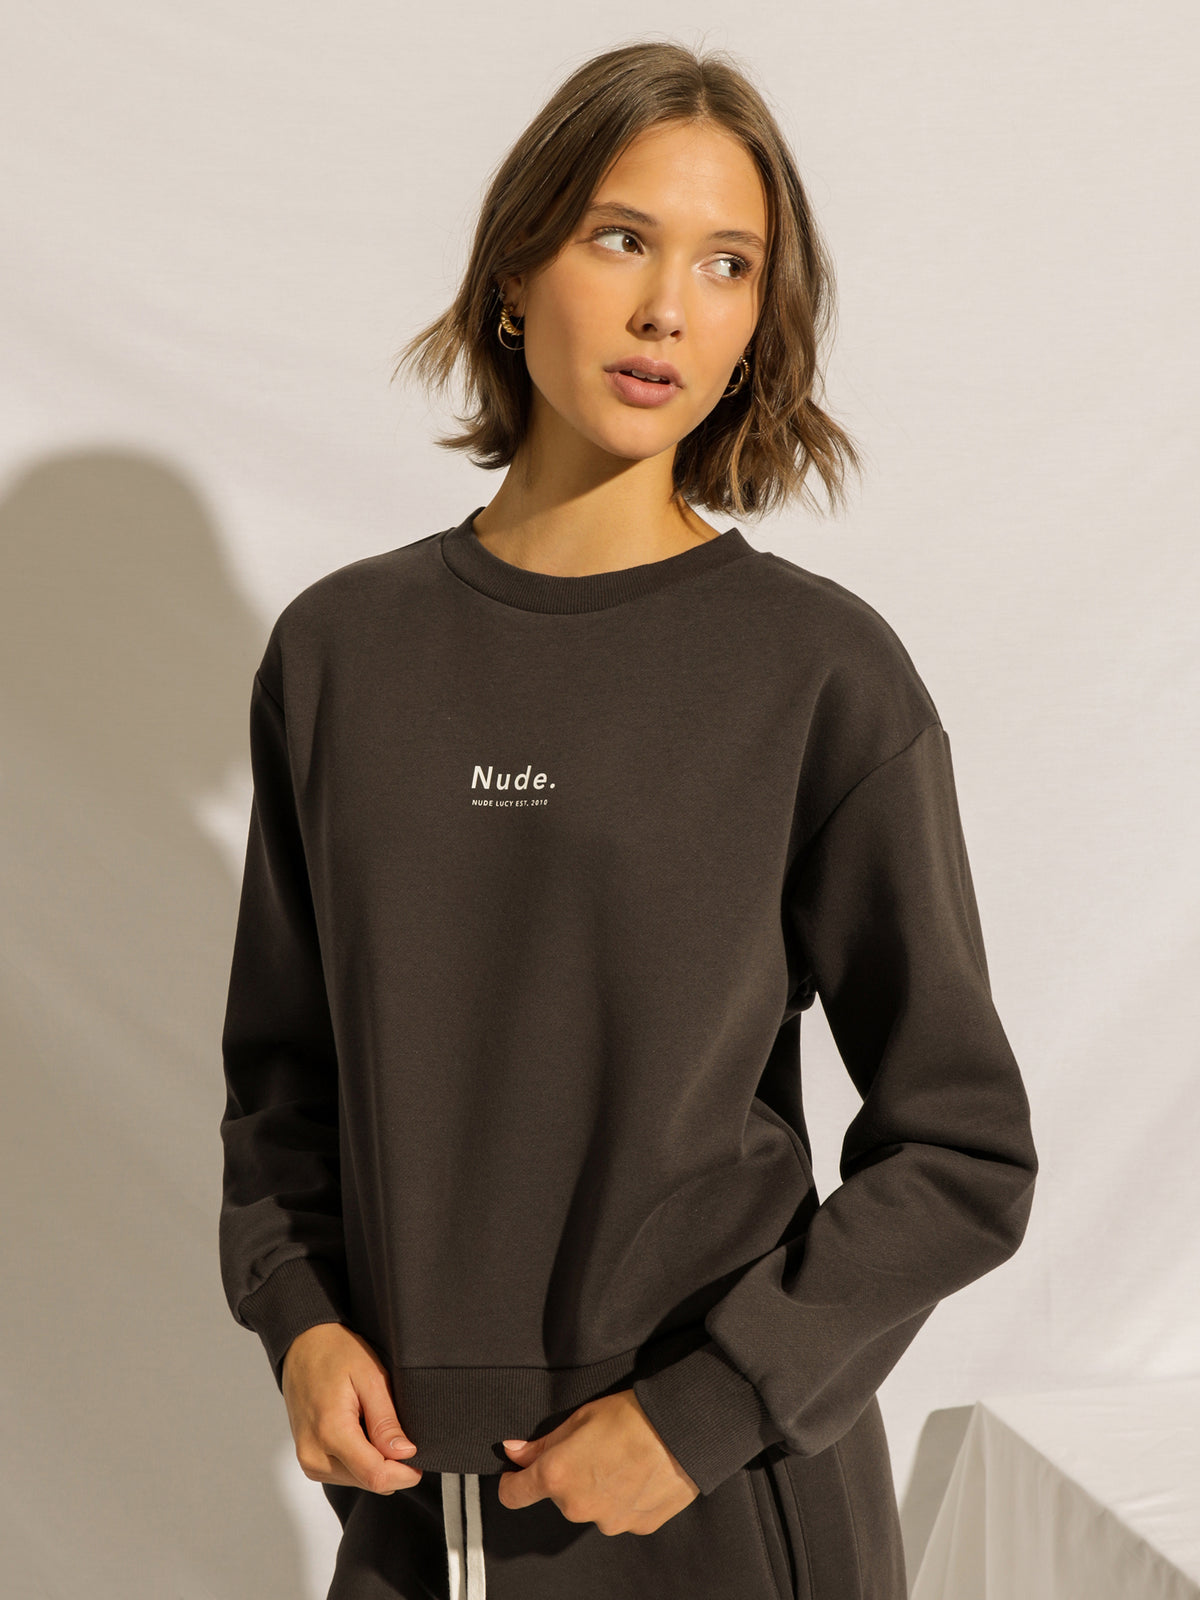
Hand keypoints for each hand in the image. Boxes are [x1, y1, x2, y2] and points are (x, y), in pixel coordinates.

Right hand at [281, 1322, 421, 1494]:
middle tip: (395, 1429)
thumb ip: (386, 1421)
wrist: (302, 1346)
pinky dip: (360, 1458)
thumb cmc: (336, 1354)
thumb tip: (405, 1454)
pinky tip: (359, 1429)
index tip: (420, 1460)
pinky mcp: (309, 1461)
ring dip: (374, 1460)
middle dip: (391, 1464)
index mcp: (330, 1432)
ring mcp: (308, 1460)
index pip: (375, 1476)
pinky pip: (345, 1473)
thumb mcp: (371, 1377)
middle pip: (367, 1481)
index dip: (404, 1474)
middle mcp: (314, 1454)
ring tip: (370, 1422)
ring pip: (358, 1480)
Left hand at [497, 1388, 699, 1534]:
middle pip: (559, 1496)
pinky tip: (640, 1473)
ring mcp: (608, 1522)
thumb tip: (513, 1452)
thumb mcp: (578, 1419)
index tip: (516, 1473)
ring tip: (622, 1458)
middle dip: (568, 1476)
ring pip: (591, 1506)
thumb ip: (541, 1443)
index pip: (513, 1495)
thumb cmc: (629, 1417)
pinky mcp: (636, 1526)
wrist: (682, 1431)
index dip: (512, 1482)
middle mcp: (577, 1508)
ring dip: (597, 1489)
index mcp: (556, 1477)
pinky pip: (619, 1513)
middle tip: (593, 1447)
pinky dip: (623, 1497)